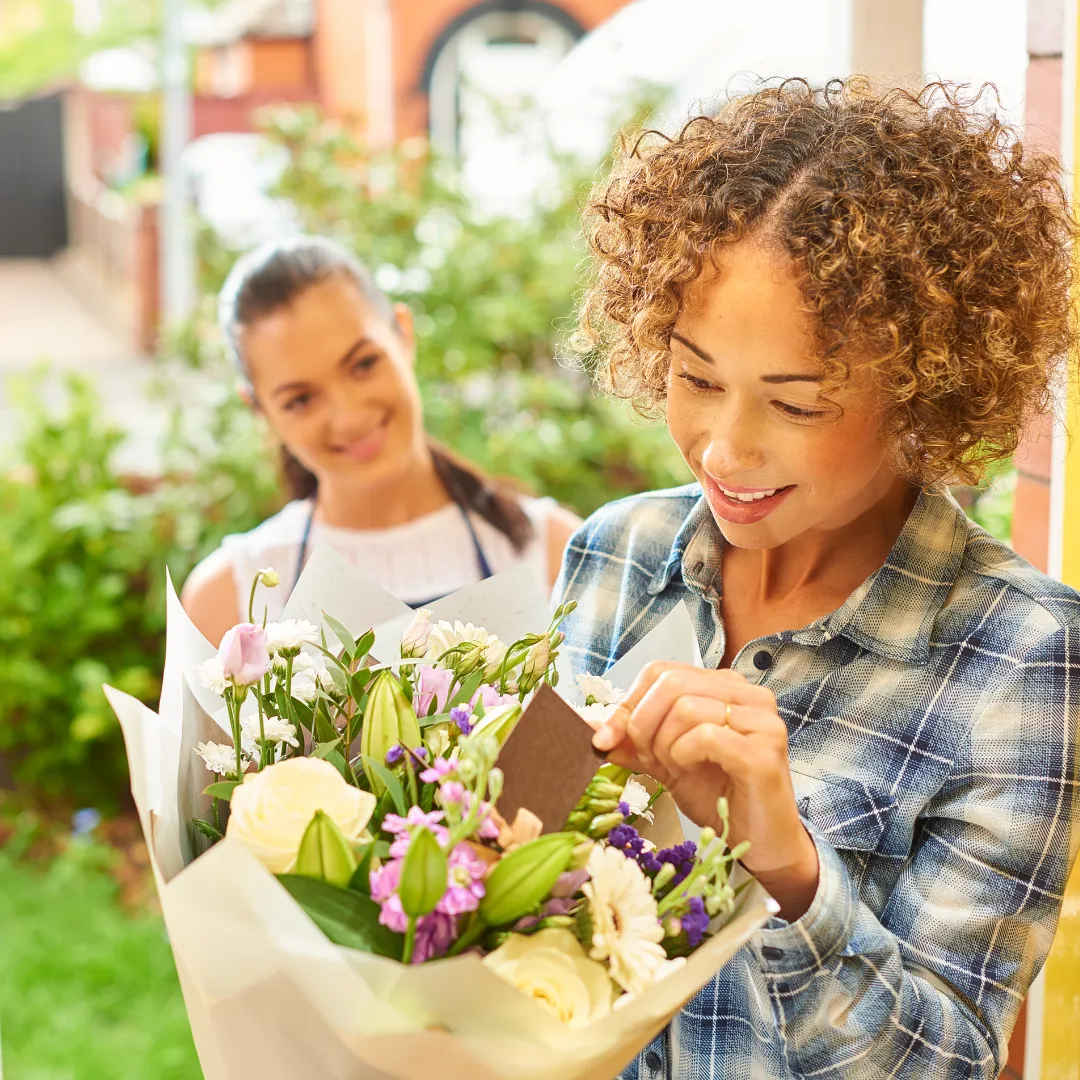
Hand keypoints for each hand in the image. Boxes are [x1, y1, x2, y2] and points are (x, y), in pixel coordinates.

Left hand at [589, 662, 818, 920]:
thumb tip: (592, 728)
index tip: (609, 738)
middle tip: (646, 758)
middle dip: (642, 723)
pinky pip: (705, 736)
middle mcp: (748, 694)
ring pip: (685, 707)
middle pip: (671, 682)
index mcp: (725, 686)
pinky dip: (684, 755)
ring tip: (674, 767)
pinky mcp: (764, 750)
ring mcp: (761, 719)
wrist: (759, 843)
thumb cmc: (717, 797)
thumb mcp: (665, 762)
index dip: (627, 703)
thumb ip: (633, 742)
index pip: (661, 670)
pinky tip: (689, 771)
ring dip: (664, 744)